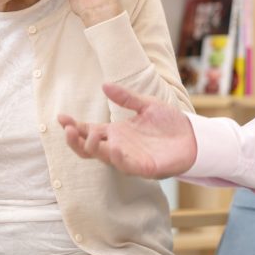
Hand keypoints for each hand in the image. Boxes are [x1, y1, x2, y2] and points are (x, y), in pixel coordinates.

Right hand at [57, 83, 196, 178]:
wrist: (193, 136)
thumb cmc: (168, 123)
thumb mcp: (146, 105)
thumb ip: (126, 98)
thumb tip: (104, 86)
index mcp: (116, 132)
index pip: (88, 131)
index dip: (73, 126)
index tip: (60, 117)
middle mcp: (118, 146)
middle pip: (88, 148)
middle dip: (76, 141)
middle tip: (70, 130)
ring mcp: (129, 158)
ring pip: (104, 158)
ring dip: (95, 148)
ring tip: (91, 135)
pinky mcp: (144, 168)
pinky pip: (127, 166)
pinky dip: (119, 158)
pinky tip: (115, 148)